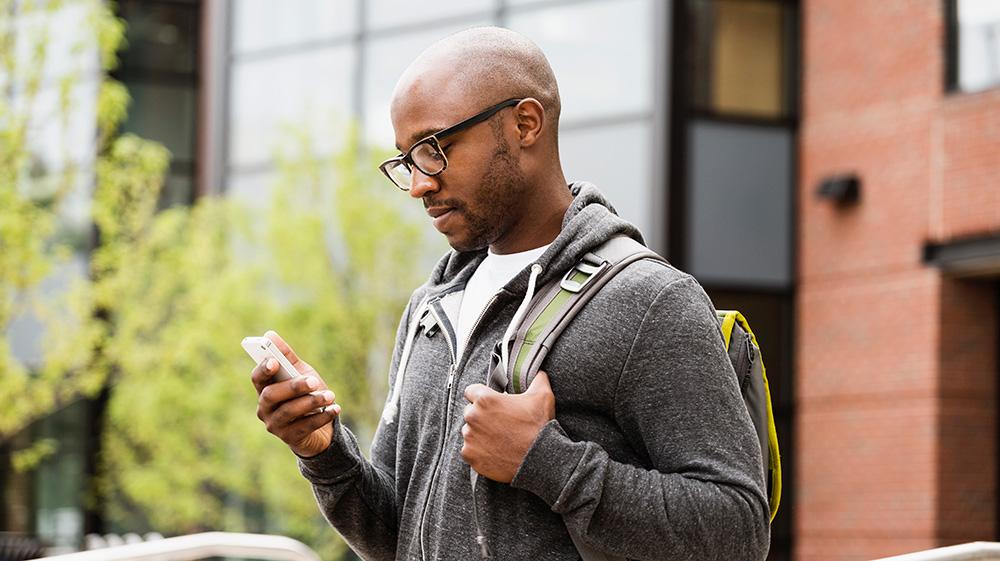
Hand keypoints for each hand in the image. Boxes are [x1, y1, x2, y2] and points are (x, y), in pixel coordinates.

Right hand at [251, 330, 339, 457]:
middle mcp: (264, 408)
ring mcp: (275, 425)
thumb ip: (286, 356)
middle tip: (314, 380)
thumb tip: (269, 334)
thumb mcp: (299, 372)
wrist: (320, 424)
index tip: (274, 361)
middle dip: (293, 387)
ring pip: (288, 412)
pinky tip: (335, 408)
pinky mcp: (289, 438)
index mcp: (264, 389)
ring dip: (311, 401)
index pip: (257, 378)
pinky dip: (322, 416)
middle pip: (271, 395)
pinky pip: (304, 426)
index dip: (263, 370)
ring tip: (330, 395)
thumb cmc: (306, 393)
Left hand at [461, 371, 555, 482]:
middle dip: (481, 416)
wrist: (539, 458)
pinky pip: (468, 450)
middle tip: (498, 423)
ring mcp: (470, 437)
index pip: (471, 391)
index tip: (490, 403)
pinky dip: (478, 451)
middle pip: (470, 412)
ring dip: (479, 433)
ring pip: (469, 431)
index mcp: (485, 399)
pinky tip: (493, 451)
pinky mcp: (470, 455)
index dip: (481, 396)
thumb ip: (537, 379)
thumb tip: (540, 373)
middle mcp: (473, 417)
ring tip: (498, 438)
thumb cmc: (539, 427)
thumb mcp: (542, 396)